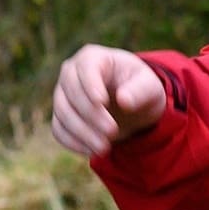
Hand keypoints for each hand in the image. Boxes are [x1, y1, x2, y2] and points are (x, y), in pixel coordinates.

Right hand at [50, 44, 166, 156]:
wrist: (131, 105)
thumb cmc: (140, 88)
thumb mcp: (150, 87)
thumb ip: (140, 91)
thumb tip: (123, 100)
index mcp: (93, 57)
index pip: (86, 68)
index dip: (91, 85)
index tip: (102, 103)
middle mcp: (71, 72)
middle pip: (70, 92)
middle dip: (90, 115)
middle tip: (113, 133)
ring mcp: (62, 94)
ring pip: (62, 113)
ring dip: (82, 133)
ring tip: (105, 148)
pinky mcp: (60, 116)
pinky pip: (58, 129)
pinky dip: (73, 142)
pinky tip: (92, 151)